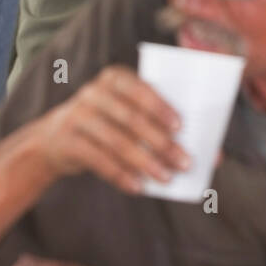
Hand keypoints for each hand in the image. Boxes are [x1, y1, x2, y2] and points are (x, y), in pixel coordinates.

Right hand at [33, 65, 188, 192]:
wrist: (54, 138)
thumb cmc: (108, 124)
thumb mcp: (125, 113)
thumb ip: (160, 125)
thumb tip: (212, 154)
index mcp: (115, 78)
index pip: (140, 89)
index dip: (160, 107)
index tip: (180, 127)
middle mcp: (94, 93)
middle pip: (132, 119)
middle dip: (161, 143)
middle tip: (184, 162)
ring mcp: (77, 116)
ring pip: (117, 142)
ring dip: (145, 162)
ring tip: (166, 178)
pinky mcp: (67, 142)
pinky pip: (98, 160)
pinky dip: (121, 175)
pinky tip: (138, 187)